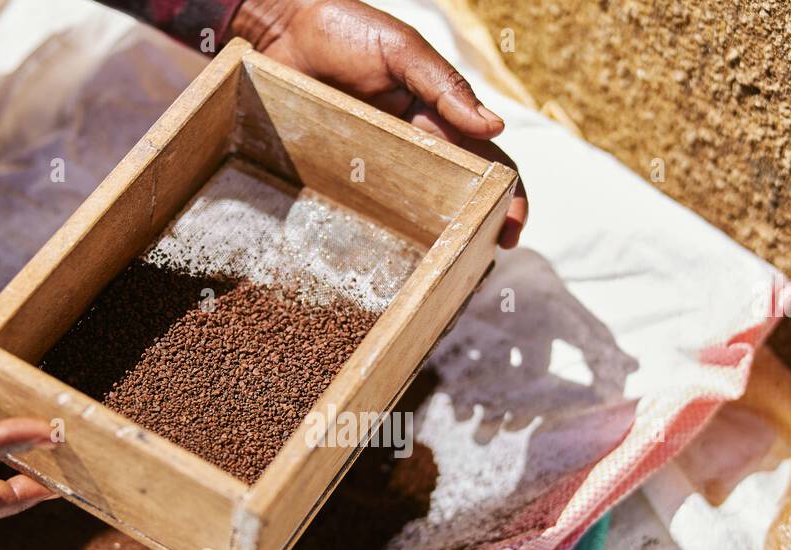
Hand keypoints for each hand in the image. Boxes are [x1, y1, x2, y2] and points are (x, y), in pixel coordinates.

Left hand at [231, 0, 526, 246]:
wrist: (281, 28)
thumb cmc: (345, 29)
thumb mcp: (402, 51)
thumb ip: (445, 87)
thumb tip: (495, 128)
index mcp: (440, 120)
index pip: (488, 164)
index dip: (507, 199)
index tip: (509, 234)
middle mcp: (416, 150)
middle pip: (456, 199)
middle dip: (472, 235)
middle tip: (476, 270)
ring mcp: (377, 167)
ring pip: (412, 215)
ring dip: (428, 246)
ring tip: (436, 280)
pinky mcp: (338, 176)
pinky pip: (360, 212)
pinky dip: (374, 239)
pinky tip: (379, 267)